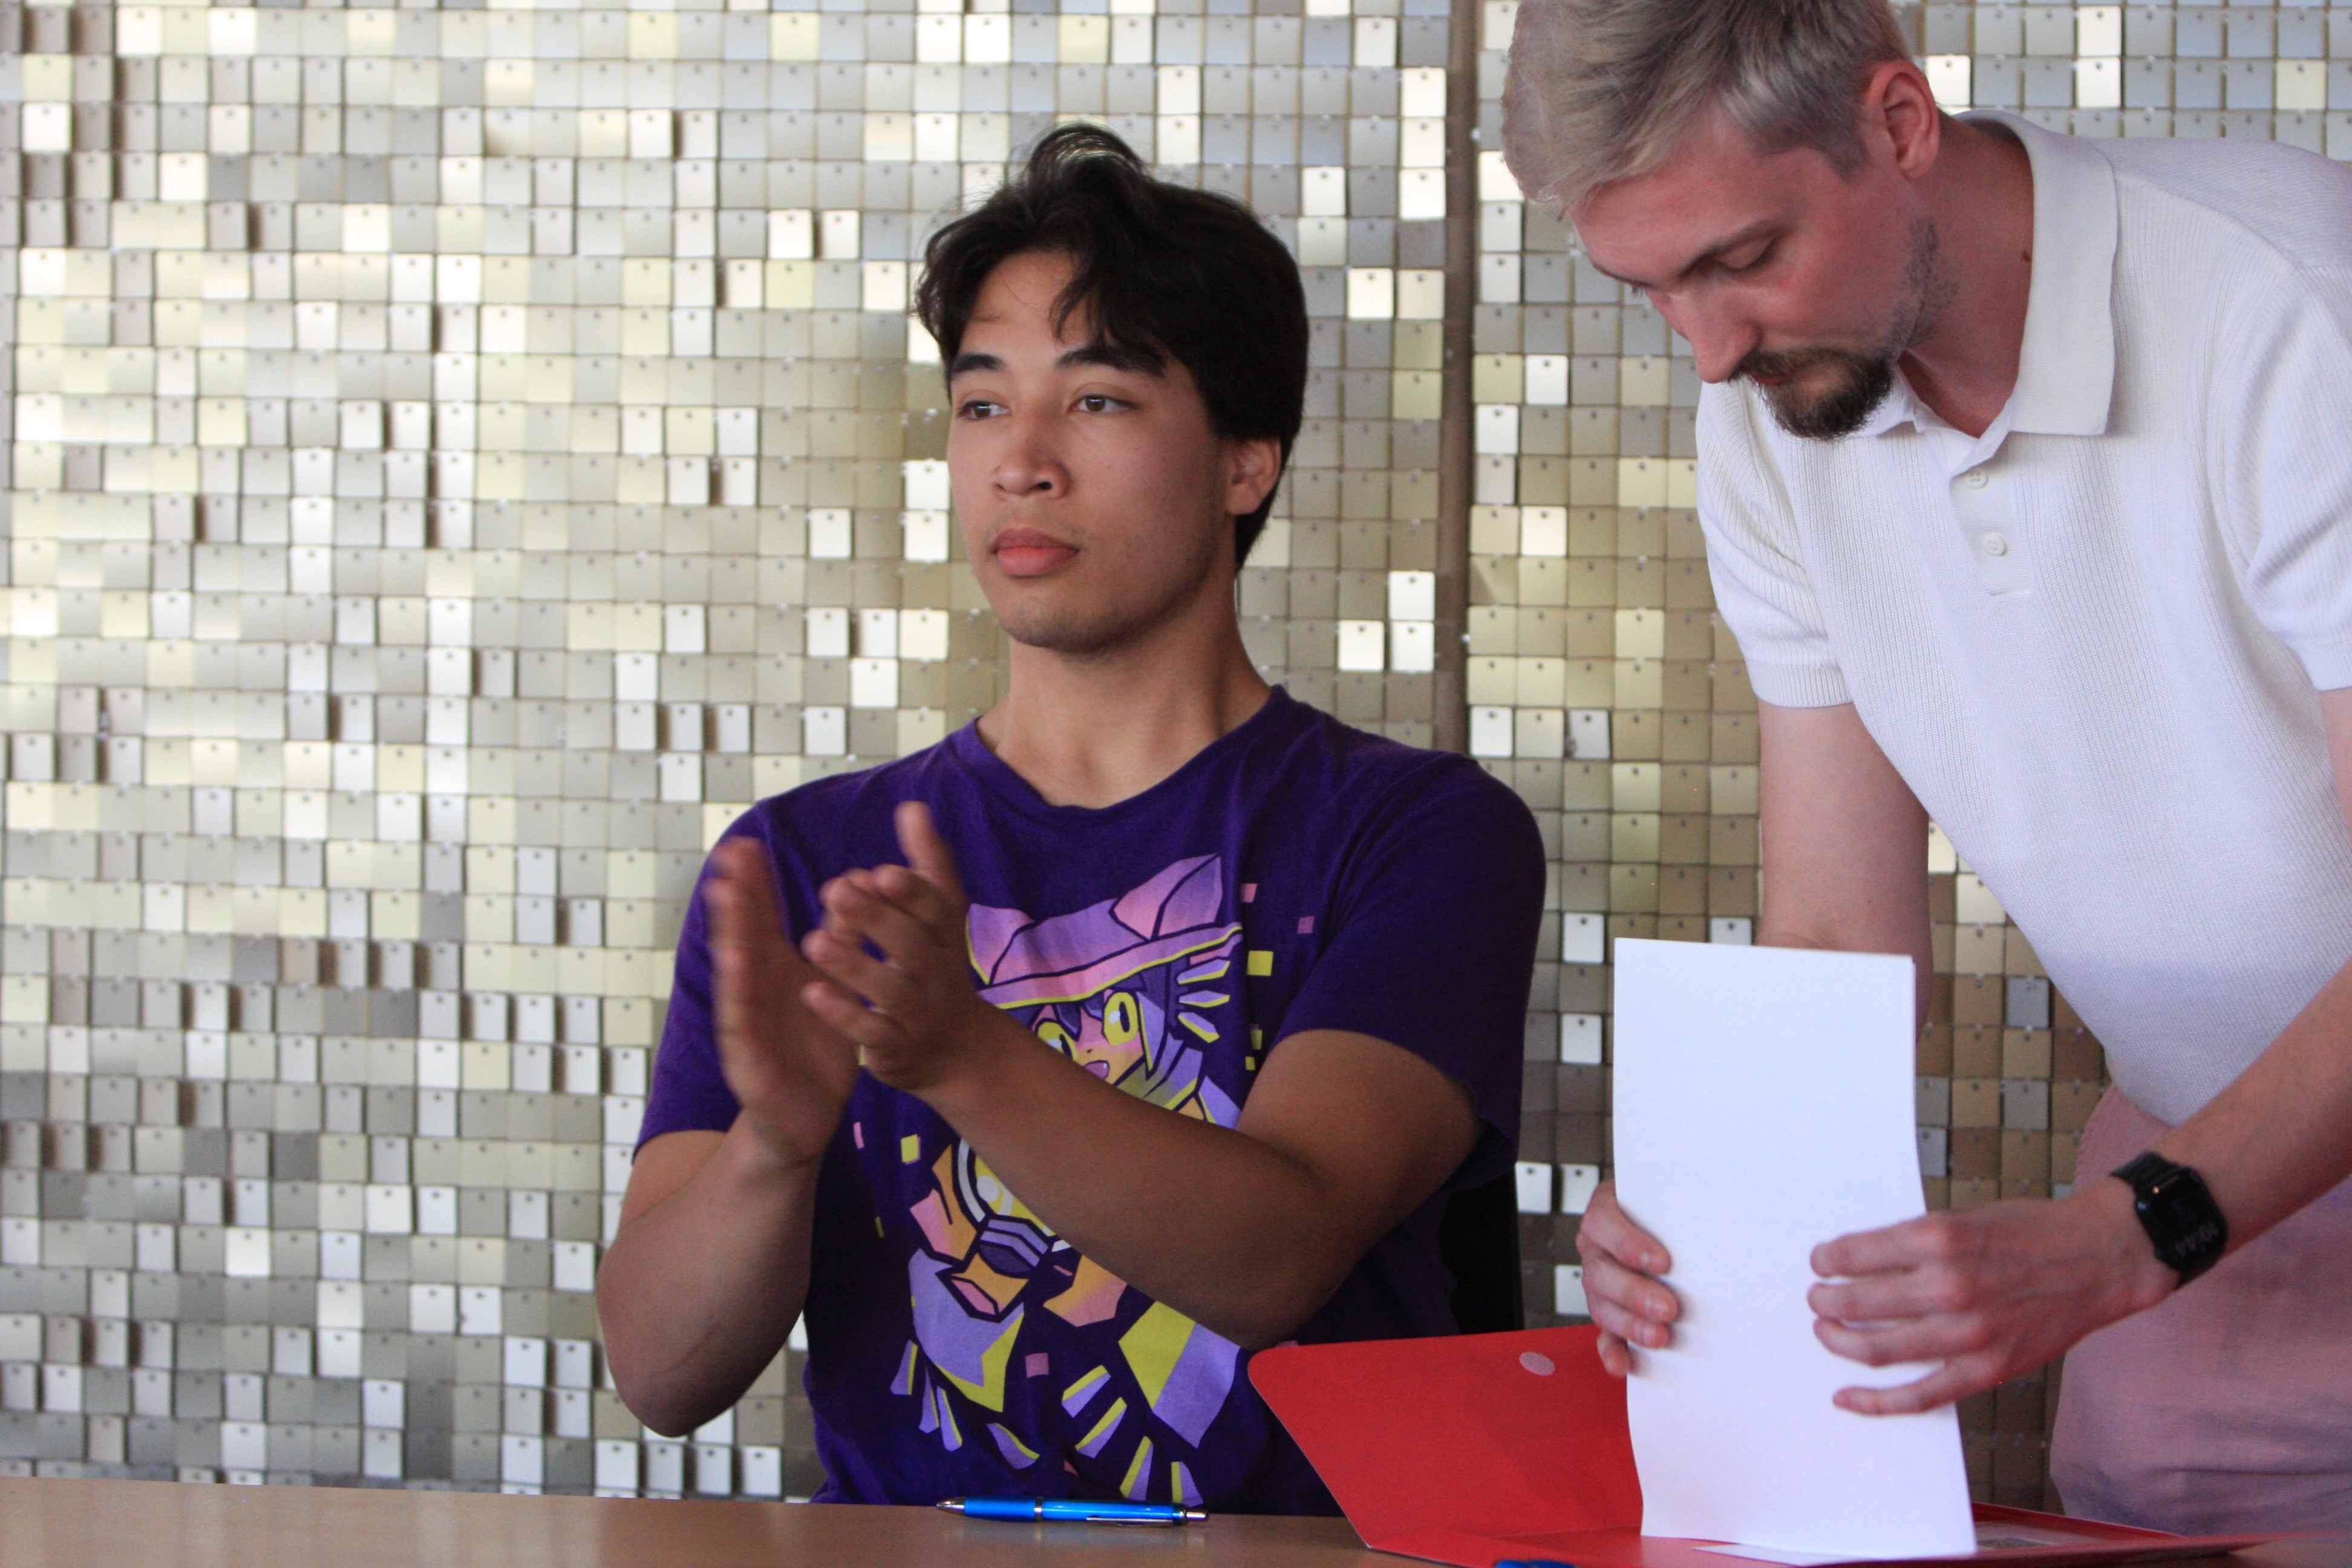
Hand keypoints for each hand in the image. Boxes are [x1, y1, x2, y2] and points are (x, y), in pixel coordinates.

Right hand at [704, 837, 861, 1170]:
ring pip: (737, 974)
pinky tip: (737, 965)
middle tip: (729, 857)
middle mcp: (755, 992)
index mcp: (776, 973)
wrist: (808, 1114)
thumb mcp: (833, 986)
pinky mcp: (749, 1060)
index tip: (746, 844)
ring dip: (729, 935)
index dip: (755, 885)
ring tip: (725, 897)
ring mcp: (747, 1024)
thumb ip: (839, 940)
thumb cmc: (816, 1044)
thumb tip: (853, 885)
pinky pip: (744, 1024)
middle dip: (736, 898)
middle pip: (743, 937)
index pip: (763, 921)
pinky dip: (739, 994)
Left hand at [799, 801, 1026, 1095]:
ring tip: (813, 940)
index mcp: (945, 935)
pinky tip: (811, 993)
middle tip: (835, 890)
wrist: (956, 1048)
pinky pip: (871, 1032)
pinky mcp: (896, 1047)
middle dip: (876, 918)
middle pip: (912, 945)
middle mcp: (937, 972)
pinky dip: (843, 1014)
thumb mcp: (940, 916)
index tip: (882, 872)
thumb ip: (927, 863)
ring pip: (890, 989)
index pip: (937, 909)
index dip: (913, 892)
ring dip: (853, 964)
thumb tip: (913, 806)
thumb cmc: (935, 966)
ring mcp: (918, 1012)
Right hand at [1577, 1180, 1680, 1375]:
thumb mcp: (1674, 1196)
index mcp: (1607, 1209)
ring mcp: (1598, 1280)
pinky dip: (1613, 1350)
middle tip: (1667, 1308)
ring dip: (1629, 1325)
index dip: (1628, 1243)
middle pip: (1601, 1270)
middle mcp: (1596, 1245)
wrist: (1664, 1218)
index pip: (1604, 1221)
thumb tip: (1736, 1222)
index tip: (1663, 1262)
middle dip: (1633, 1293)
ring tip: (1658, 1337)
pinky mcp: (1608, 1310)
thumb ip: (1689, 1208)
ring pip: (1601, 1305)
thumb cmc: (1670, 1208)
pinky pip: (1603, 1333)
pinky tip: (1626, 1363)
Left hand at [1808, 1179, 2177, 1413]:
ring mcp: (1968, 1334)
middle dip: (1826, 1301)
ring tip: (1827, 1331)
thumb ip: (1914, 1241)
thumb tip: (1859, 1260)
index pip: (1856, 1255)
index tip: (1820, 1262)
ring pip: (1879, 1350)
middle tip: (1818, 1298)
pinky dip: (1877, 1401)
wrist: (2099, 1258)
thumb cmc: (2030, 1233)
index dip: (1827, 1260)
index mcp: (1939, 1239)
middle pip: (1859, 1303)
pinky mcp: (1987, 1369)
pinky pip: (1920, 1395)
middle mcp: (1949, 1287)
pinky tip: (1848, 1397)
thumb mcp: (1964, 1217)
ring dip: (1840, 1342)